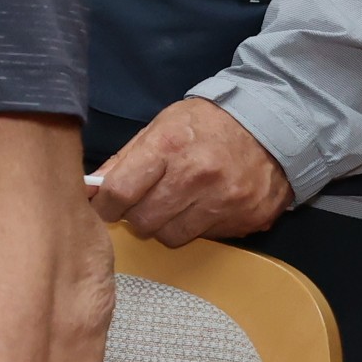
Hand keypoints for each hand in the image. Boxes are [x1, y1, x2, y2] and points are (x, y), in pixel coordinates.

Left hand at [84, 96, 292, 245]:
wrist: (271, 126)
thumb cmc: (206, 124)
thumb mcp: (160, 127)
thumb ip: (124, 159)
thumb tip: (91, 188)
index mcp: (169, 147)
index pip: (120, 192)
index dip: (105, 205)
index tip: (104, 206)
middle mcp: (197, 176)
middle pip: (144, 221)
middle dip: (134, 217)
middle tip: (140, 205)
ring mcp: (225, 200)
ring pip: (172, 236)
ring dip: (164, 226)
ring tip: (172, 206)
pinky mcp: (247, 219)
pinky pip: (205, 237)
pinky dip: (196, 227)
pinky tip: (201, 206)